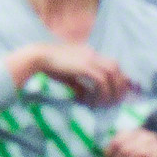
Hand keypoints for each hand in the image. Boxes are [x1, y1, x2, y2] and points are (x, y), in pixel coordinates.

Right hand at [11, 41, 130, 104]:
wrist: (37, 57)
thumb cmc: (48, 65)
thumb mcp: (68, 75)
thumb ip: (79, 83)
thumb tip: (86, 95)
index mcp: (89, 53)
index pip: (112, 64)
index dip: (118, 78)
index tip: (117, 92)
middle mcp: (92, 54)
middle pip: (116, 67)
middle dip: (120, 84)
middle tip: (117, 99)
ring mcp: (89, 59)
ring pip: (112, 74)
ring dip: (113, 90)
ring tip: (107, 103)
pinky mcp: (85, 66)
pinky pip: (102, 81)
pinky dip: (102, 92)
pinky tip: (96, 101)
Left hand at [107, 127, 156, 156]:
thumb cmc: (151, 146)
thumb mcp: (137, 140)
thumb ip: (124, 144)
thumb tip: (106, 156)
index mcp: (136, 132)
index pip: (117, 140)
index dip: (109, 151)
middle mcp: (143, 137)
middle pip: (125, 148)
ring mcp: (153, 144)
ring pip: (135, 154)